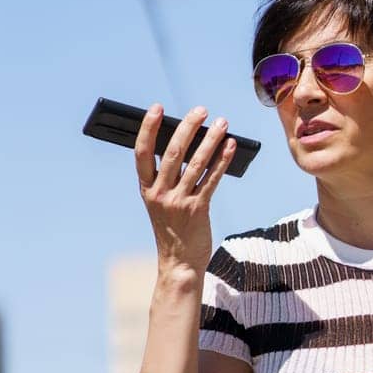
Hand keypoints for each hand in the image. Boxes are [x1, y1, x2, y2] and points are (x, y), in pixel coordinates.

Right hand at [135, 103, 235, 272]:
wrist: (180, 264)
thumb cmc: (173, 230)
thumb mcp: (161, 203)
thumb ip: (167, 179)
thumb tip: (186, 146)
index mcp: (147, 189)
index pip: (142, 152)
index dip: (148, 129)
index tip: (156, 108)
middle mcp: (160, 194)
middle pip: (173, 152)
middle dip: (188, 127)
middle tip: (200, 110)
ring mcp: (179, 202)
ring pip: (196, 164)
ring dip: (210, 140)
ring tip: (221, 123)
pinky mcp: (198, 210)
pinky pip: (212, 180)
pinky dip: (222, 161)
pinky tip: (230, 146)